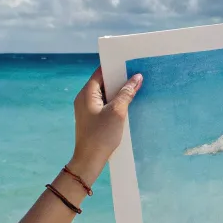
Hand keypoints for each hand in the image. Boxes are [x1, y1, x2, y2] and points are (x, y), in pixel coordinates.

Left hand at [70, 69, 142, 186]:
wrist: (89, 160)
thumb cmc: (101, 135)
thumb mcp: (117, 111)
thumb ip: (127, 93)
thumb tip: (137, 77)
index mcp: (86, 93)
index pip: (101, 72)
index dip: (115, 66)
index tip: (130, 62)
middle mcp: (84, 98)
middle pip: (103, 82)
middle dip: (120, 79)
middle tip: (138, 74)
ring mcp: (88, 109)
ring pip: (106, 94)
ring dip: (119, 91)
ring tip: (136, 87)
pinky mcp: (92, 118)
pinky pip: (105, 104)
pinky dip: (116, 101)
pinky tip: (129, 103)